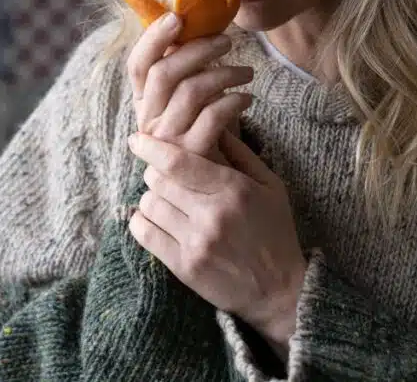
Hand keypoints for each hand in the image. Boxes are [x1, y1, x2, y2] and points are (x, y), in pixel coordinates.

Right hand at [126, 12, 252, 160]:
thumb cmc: (204, 134)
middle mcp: (149, 121)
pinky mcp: (193, 155)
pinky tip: (247, 98)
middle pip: (164, 73)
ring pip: (191, 91)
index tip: (177, 16)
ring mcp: (168, 140)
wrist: (213, 188)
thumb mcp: (189, 101)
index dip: (153, 38)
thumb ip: (185, 71)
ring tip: (247, 72)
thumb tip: (194, 24)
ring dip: (224, 73)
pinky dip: (234, 101)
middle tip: (228, 41)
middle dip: (198, 49)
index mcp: (143, 103)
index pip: (137, 65)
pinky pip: (213, 117)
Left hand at [127, 129, 307, 352]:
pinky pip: (144, 234)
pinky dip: (142, 222)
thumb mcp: (270, 185)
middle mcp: (213, 215)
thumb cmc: (275, 231)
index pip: (178, 161)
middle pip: (158, 180)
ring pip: (149, 205)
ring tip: (166, 201)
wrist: (280, 290)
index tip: (136, 140)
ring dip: (152, 198)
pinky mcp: (184, 267)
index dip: (151, 147)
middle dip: (155, 173)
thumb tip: (212, 126)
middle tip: (164, 176)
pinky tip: (155, 220)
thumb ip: (240, 153)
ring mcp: (197, 243)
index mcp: (234, 189)